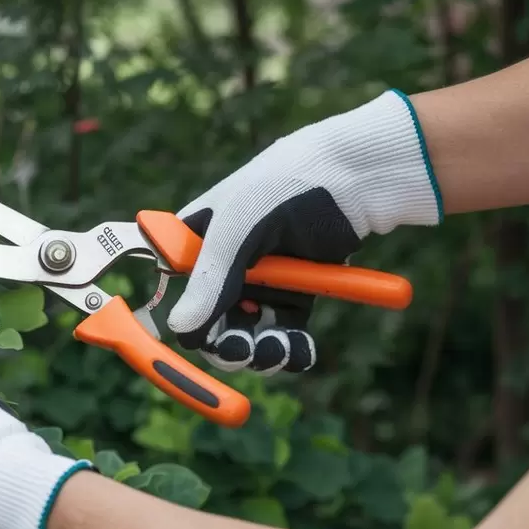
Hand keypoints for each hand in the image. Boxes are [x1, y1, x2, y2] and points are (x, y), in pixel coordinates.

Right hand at [167, 89, 441, 373]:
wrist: (354, 177)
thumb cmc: (284, 186)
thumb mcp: (239, 229)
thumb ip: (211, 278)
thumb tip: (180, 330)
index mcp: (196, 241)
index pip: (173, 290)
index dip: (183, 319)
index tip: (200, 338)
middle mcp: (225, 266)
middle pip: (211, 323)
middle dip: (226, 343)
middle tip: (242, 350)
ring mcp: (261, 282)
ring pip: (250, 335)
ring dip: (261, 352)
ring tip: (279, 349)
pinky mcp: (297, 294)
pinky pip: (285, 333)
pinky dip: (292, 349)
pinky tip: (301, 350)